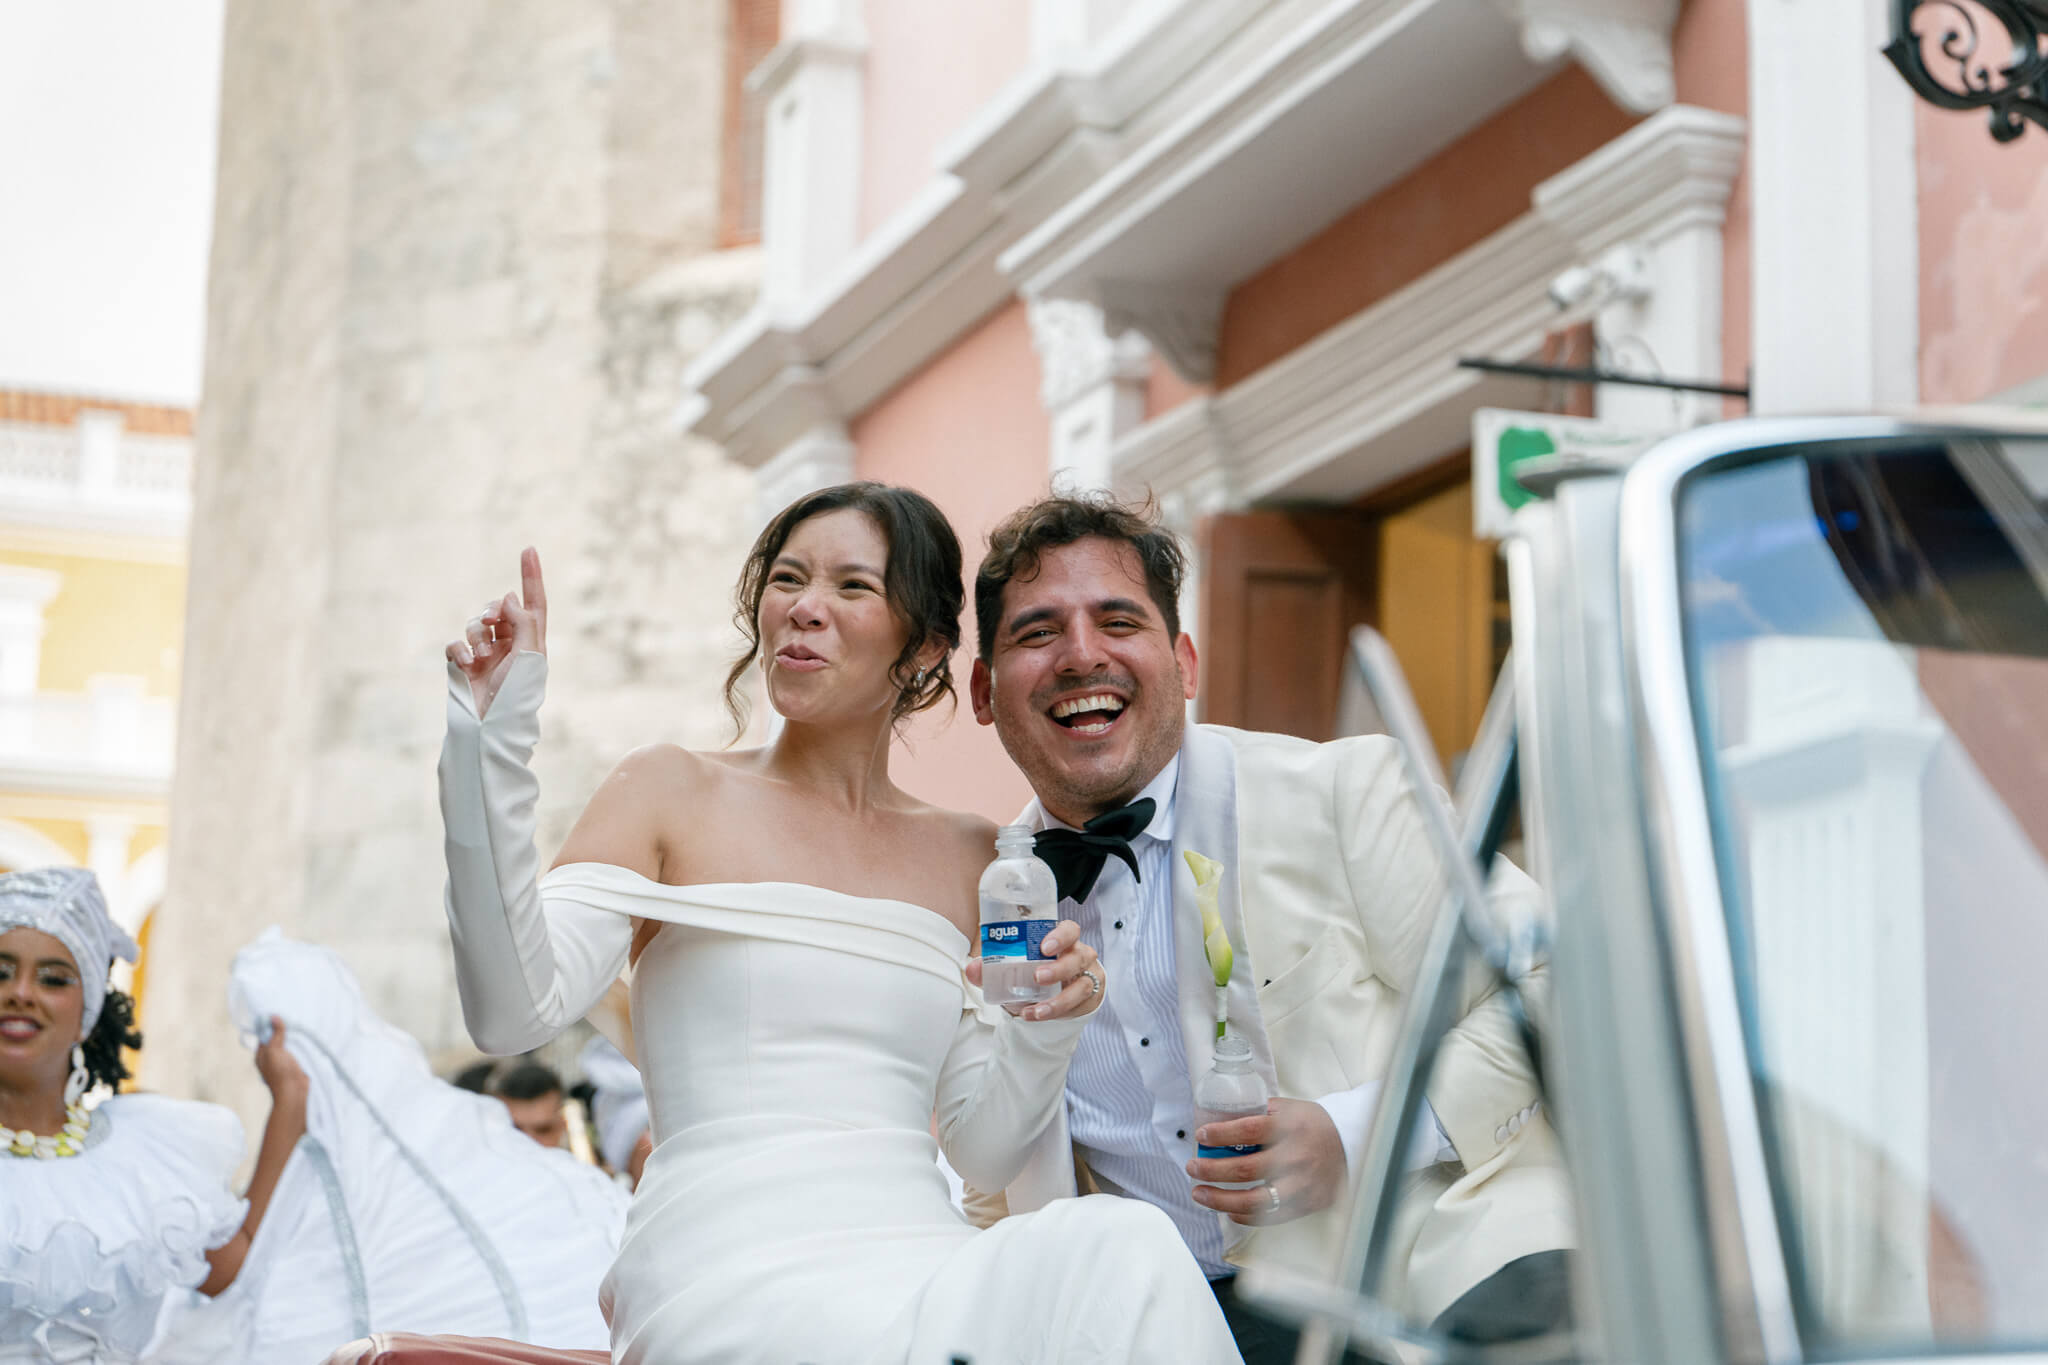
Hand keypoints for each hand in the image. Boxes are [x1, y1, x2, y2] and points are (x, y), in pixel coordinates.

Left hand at [253, 1015, 308, 1114]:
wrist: (295, 1092)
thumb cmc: (280, 1073)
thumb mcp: (274, 1050)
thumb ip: (275, 1034)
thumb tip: (273, 1016)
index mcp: (261, 1055)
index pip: (264, 1036)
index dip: (270, 1025)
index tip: (279, 1013)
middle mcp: (271, 1058)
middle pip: (276, 1039)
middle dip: (283, 1030)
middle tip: (292, 1015)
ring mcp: (284, 1062)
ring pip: (288, 1045)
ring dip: (293, 1038)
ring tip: (301, 1023)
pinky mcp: (295, 1064)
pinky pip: (297, 1051)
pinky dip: (301, 1044)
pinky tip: (307, 1036)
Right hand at [445, 547, 547, 716]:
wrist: (489, 727)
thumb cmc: (517, 694)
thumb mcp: (529, 656)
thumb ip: (522, 622)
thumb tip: (508, 596)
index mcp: (531, 642)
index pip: (533, 603)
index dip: (531, 577)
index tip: (529, 549)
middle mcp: (510, 645)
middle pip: (498, 609)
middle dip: (492, 610)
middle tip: (491, 621)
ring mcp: (485, 655)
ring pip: (475, 625)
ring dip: (476, 634)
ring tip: (482, 656)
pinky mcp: (463, 666)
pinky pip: (455, 644)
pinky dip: (459, 650)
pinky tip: (466, 663)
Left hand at [963, 919, 1103, 1020]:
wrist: (1047, 997)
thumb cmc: (1032, 972)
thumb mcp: (1013, 969)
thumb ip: (991, 968)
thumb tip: (972, 969)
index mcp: (1062, 940)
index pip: (1070, 930)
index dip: (1061, 936)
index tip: (1044, 947)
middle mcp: (1078, 955)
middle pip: (1079, 956)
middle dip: (1059, 968)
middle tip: (1037, 976)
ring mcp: (1086, 977)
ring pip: (1082, 985)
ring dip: (1058, 999)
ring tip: (1036, 1008)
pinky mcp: (1087, 998)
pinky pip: (1077, 1005)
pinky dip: (1055, 1011)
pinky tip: (1036, 1014)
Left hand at [1187, 1097, 1346, 1225]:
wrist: (1354, 1146)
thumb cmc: (1315, 1125)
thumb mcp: (1290, 1108)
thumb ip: (1260, 1114)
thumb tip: (1222, 1121)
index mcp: (1290, 1127)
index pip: (1248, 1130)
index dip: (1220, 1134)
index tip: (1201, 1136)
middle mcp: (1296, 1157)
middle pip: (1246, 1169)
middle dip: (1212, 1170)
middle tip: (1192, 1168)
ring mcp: (1302, 1185)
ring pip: (1255, 1200)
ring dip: (1221, 1200)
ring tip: (1200, 1194)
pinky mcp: (1307, 1205)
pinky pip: (1270, 1217)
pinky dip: (1245, 1215)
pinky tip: (1228, 1209)